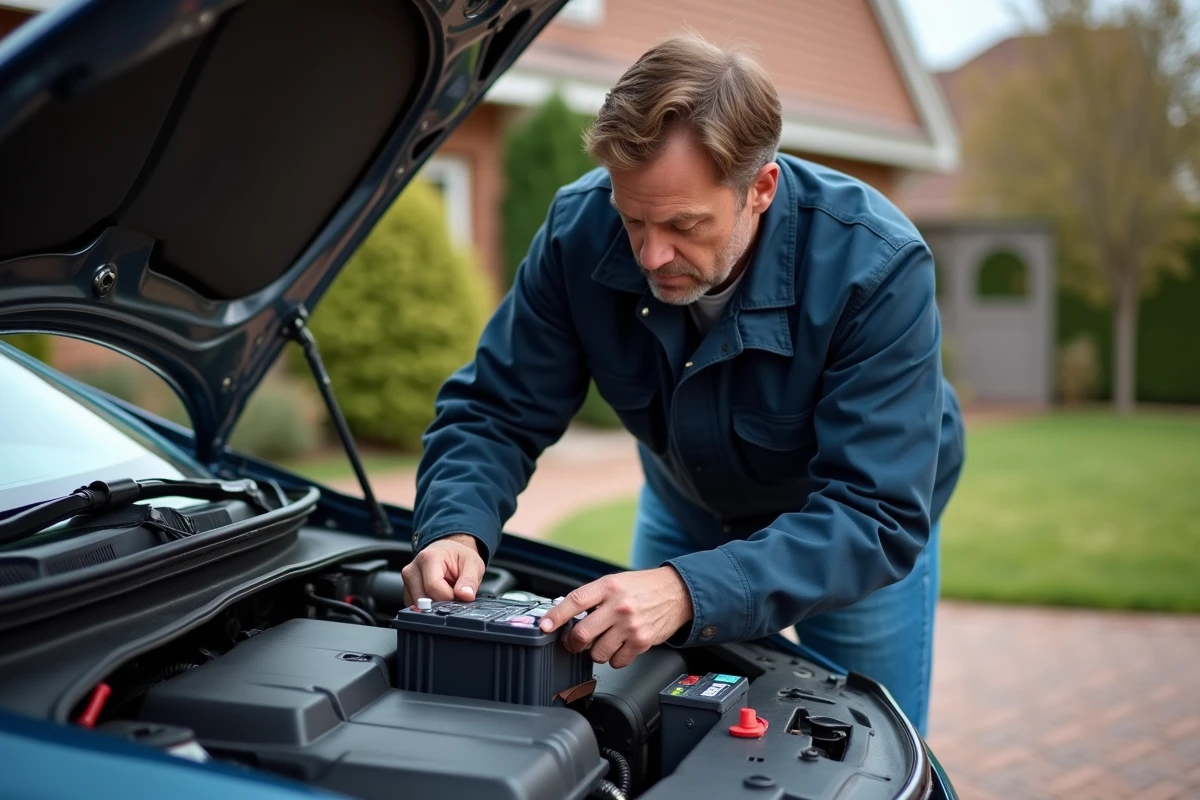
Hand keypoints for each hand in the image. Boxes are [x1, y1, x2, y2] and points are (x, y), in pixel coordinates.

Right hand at [401, 534, 484, 605]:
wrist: (448, 552)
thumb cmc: (458, 556)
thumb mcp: (472, 564)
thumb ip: (470, 580)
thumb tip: (466, 596)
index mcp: (428, 558)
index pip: (433, 587)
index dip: (449, 596)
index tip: (457, 593)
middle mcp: (412, 569)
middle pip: (423, 599)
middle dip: (441, 602)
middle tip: (451, 591)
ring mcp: (407, 581)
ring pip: (418, 605)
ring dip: (434, 604)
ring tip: (443, 590)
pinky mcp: (406, 591)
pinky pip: (415, 606)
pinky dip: (428, 606)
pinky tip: (435, 595)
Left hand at [539, 567, 693, 668]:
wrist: (677, 592)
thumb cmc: (642, 587)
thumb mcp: (615, 582)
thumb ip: (592, 597)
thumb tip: (563, 613)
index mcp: (608, 587)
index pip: (575, 602)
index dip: (556, 616)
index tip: (544, 626)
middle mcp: (619, 606)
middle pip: (582, 634)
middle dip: (572, 643)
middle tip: (573, 642)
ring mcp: (630, 626)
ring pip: (597, 653)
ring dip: (594, 651)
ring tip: (602, 641)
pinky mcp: (642, 642)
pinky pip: (616, 662)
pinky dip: (614, 658)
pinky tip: (618, 646)